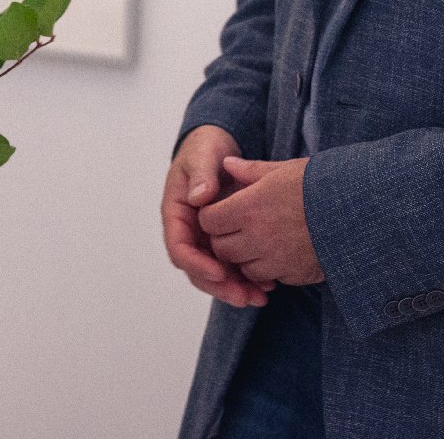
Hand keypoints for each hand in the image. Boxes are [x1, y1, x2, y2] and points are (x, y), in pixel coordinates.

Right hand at [162, 126, 270, 307]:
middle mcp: (189, 231)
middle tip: (244, 297)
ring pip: (215, 273)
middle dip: (219, 287)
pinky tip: (266, 286)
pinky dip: (246, 278)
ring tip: (259, 297)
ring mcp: (205, 238)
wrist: (218, 147)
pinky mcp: (223, 241)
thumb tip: (199, 198)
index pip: (180, 248)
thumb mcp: (202, 155)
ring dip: (234, 289)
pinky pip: (231, 266)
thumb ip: (201, 174)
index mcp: (176, 213)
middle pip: (197, 270)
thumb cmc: (205, 148)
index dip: (197, 264)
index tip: (219, 272)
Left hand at [197, 155, 323, 287]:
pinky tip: (280, 252)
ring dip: (245, 256)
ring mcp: (274, 260)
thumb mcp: (285, 170)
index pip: (209, 220)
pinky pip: (268, 277)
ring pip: (242, 266)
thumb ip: (251, 171)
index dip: (213, 215)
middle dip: (225, 238)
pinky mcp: (292, 275)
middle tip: (239, 226)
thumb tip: (227, 163)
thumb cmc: (321, 185)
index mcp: (250, 207)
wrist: (360, 212)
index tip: (223, 210)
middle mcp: (257, 237)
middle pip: (221, 248)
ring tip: (261, 239)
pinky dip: (268, 269)